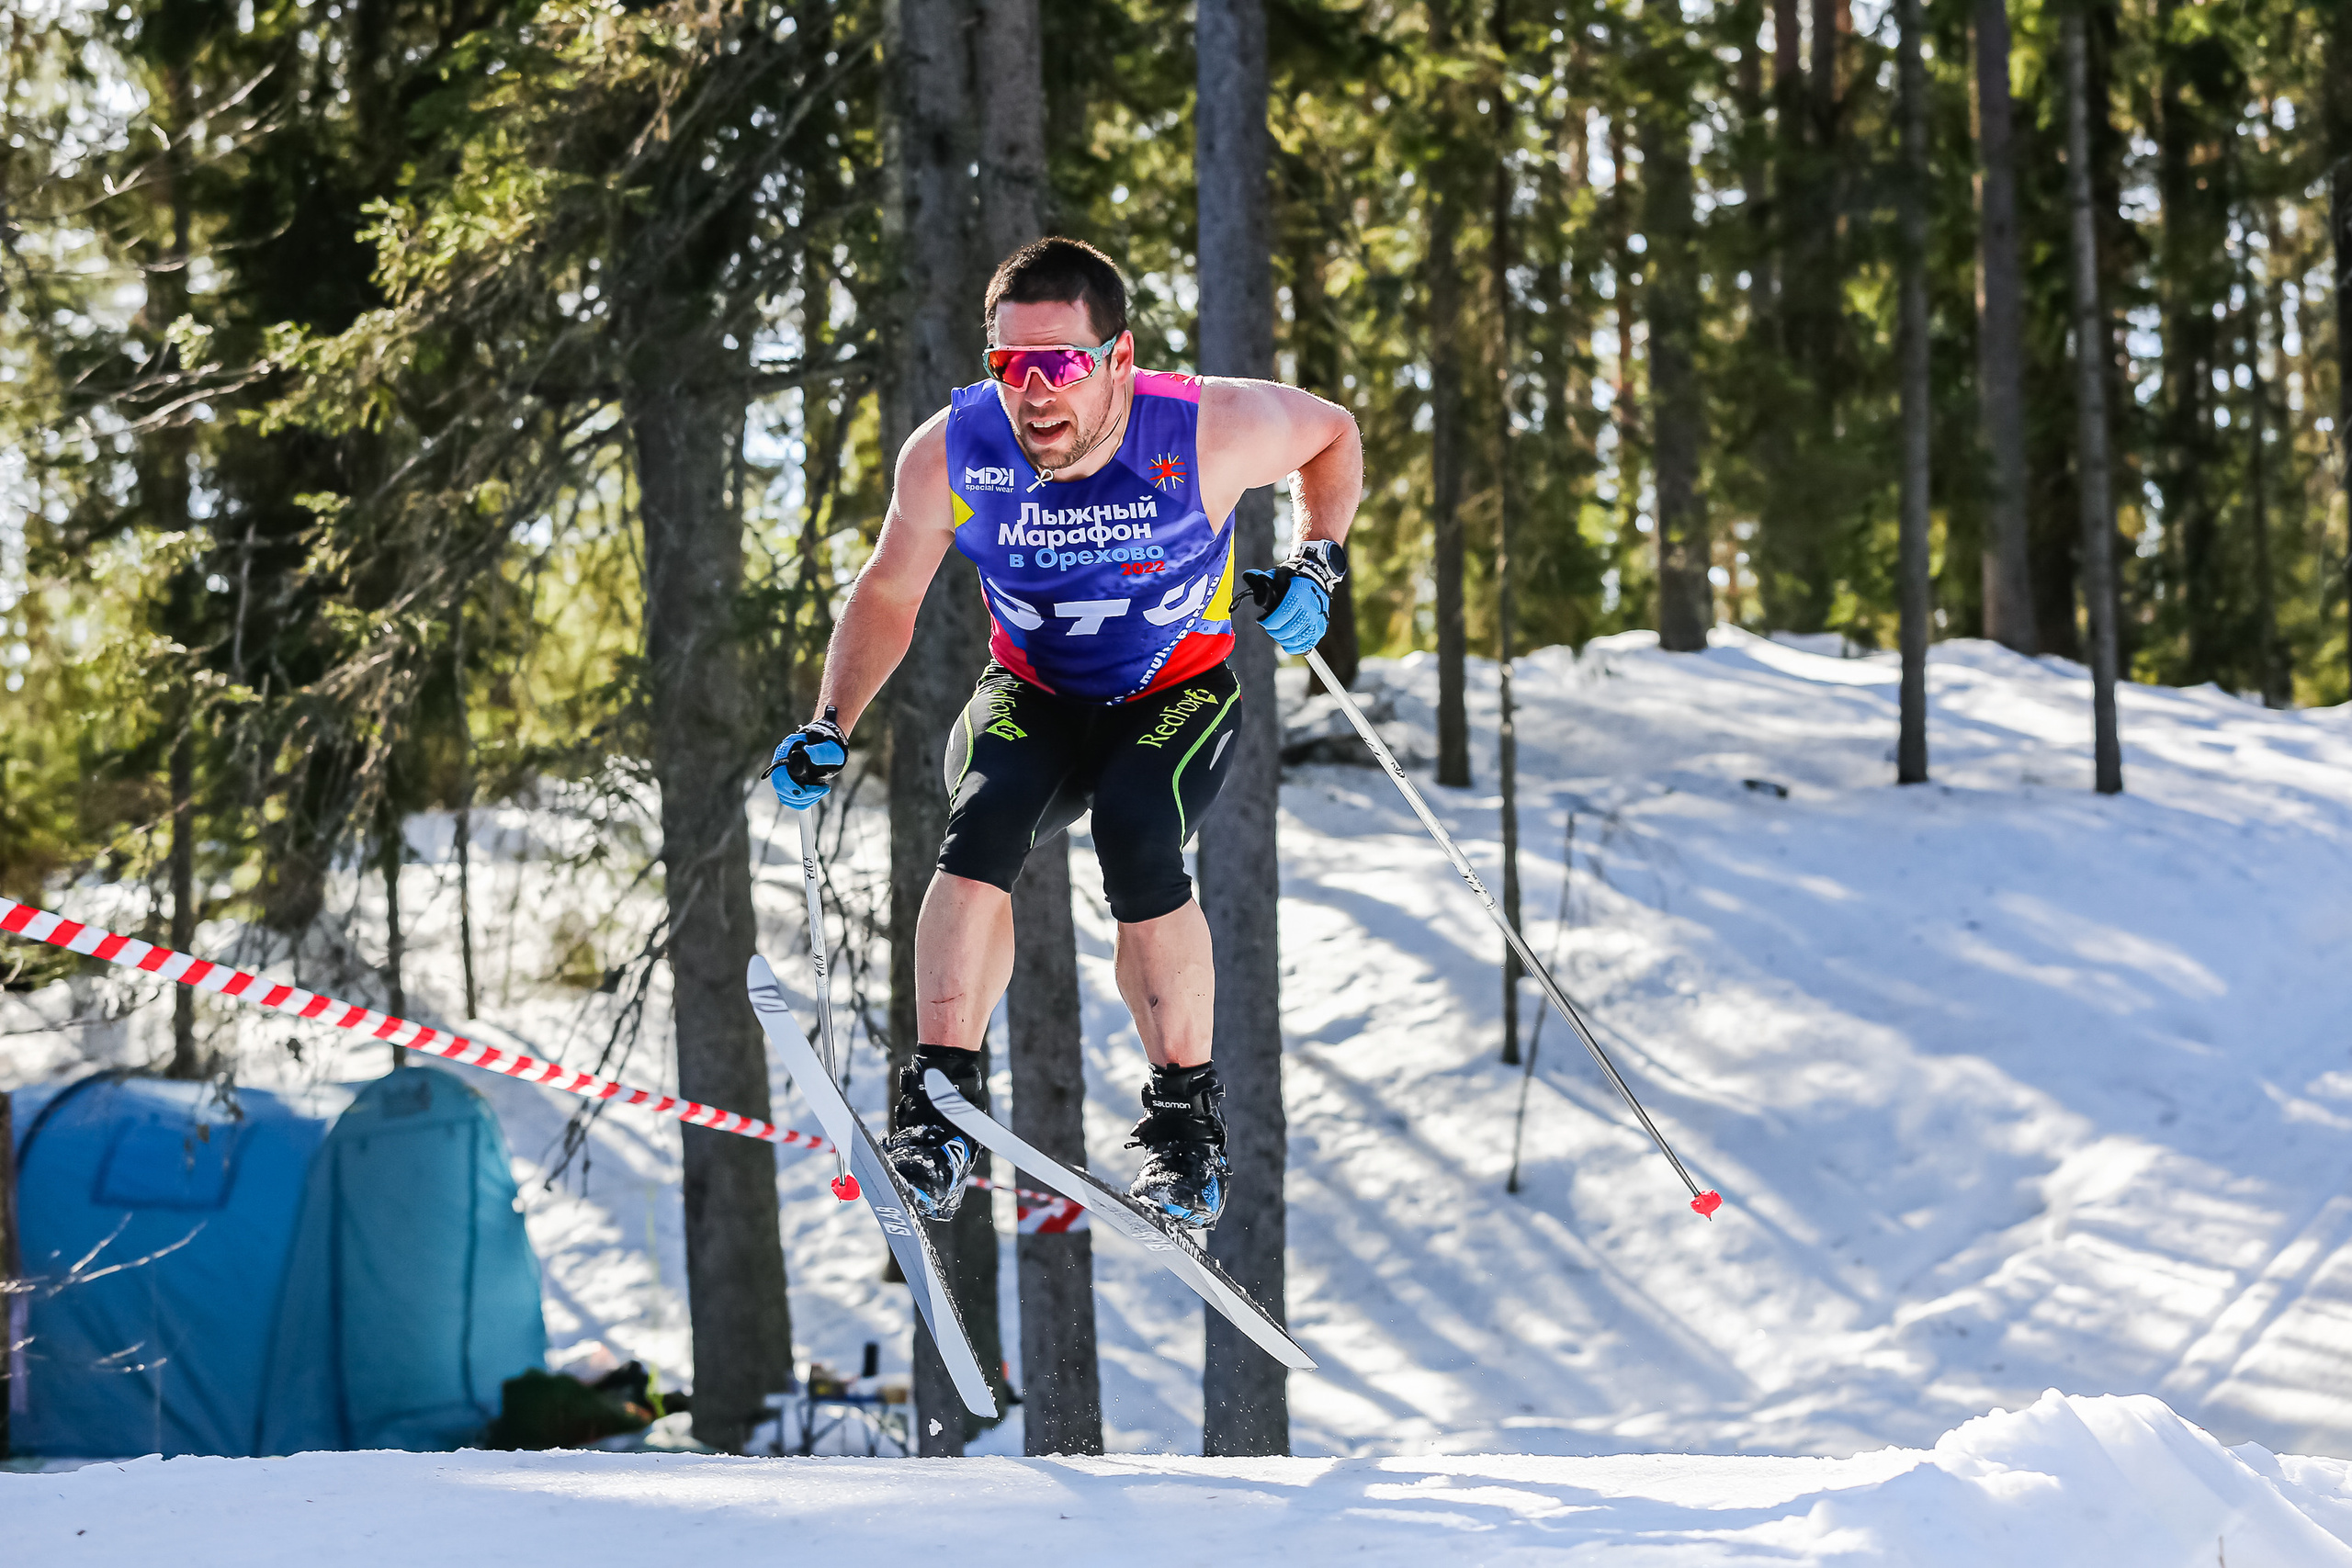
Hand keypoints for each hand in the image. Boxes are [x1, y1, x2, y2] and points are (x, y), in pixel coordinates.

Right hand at [764, 709, 848, 809]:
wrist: (828, 747)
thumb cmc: (828, 746)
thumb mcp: (828, 747)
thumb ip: (819, 751)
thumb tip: (808, 752)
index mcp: (786, 751)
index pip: (780, 774)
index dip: (791, 786)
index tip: (808, 790)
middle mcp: (781, 763)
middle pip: (781, 787)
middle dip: (802, 795)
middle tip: (821, 790)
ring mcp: (785, 774)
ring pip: (786, 796)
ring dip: (805, 799)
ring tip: (822, 790)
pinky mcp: (790, 783)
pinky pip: (790, 799)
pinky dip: (803, 802)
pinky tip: (816, 794)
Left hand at [1241, 539, 1347, 655]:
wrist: (1316, 580)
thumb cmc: (1293, 579)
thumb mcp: (1279, 575)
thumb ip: (1264, 580)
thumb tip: (1250, 580)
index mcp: (1300, 591)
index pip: (1284, 613)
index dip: (1269, 621)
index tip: (1262, 621)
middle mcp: (1312, 606)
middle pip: (1290, 629)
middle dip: (1274, 631)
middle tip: (1269, 627)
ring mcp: (1318, 619)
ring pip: (1298, 639)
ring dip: (1283, 639)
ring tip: (1278, 633)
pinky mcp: (1320, 628)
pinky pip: (1307, 644)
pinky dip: (1295, 647)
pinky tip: (1287, 643)